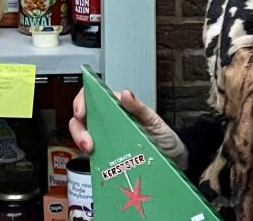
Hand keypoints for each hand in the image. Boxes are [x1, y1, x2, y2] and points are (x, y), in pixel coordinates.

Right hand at [67, 87, 189, 170]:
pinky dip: (90, 156)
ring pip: (83, 135)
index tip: (81, 112)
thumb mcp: (154, 120)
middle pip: (82, 119)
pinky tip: (94, 159)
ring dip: (81, 141)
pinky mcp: (108, 155)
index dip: (81, 101)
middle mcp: (108, 122)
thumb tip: (125, 94)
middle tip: (87, 141)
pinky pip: (93, 154)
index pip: (92, 98)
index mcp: (117, 108)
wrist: (174, 159)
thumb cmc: (164, 137)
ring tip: (90, 150)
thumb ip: (139, 108)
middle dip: (78, 128)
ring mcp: (106, 139)